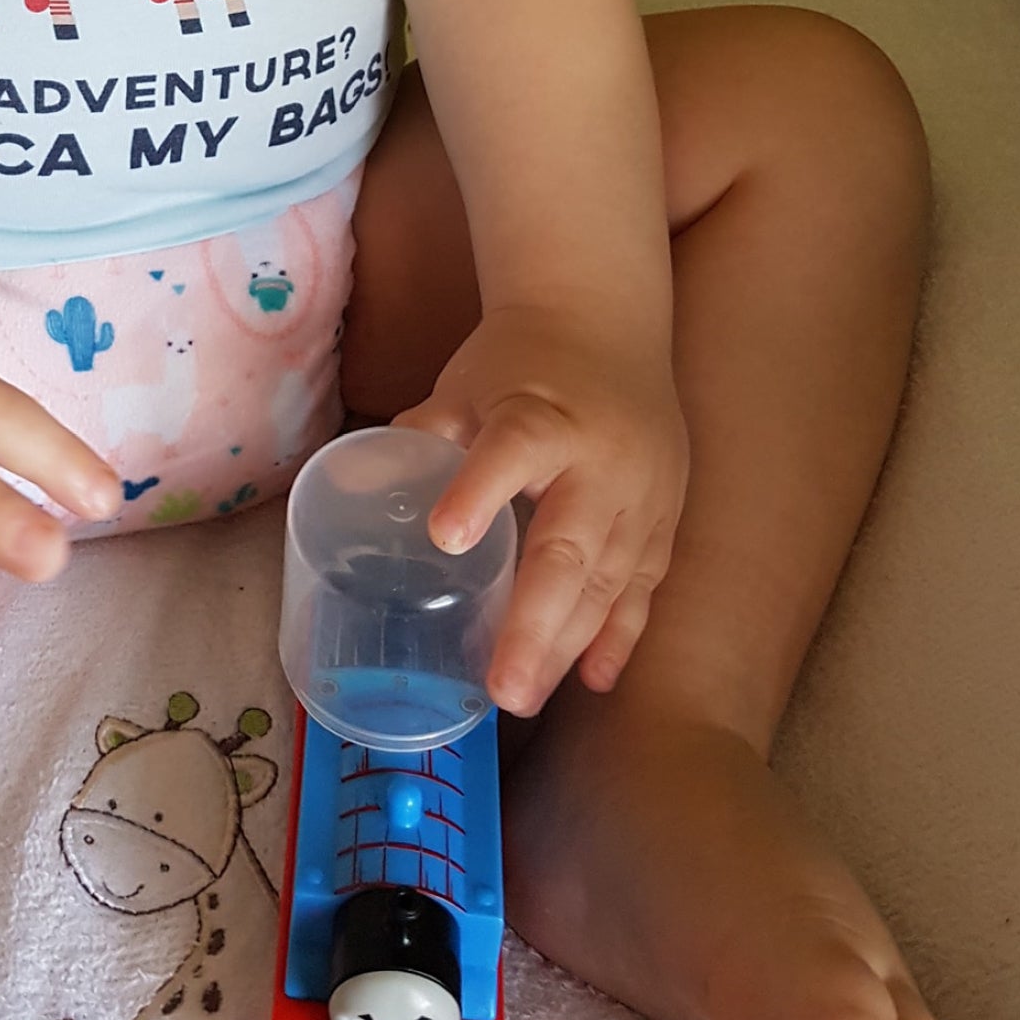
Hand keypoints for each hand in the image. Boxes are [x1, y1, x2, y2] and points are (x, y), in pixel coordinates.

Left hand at [398, 306, 685, 715]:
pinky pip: (645, 585)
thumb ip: (419, 437)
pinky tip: (593, 680)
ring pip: (611, 582)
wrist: (608, 322)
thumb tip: (354, 491)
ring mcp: (644, 495)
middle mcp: (603, 462)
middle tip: (502, 690)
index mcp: (543, 417)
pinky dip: (620, 634)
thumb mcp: (462, 384)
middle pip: (570, 549)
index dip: (478, 493)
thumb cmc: (520, 360)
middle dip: (535, 626)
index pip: (511, 453)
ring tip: (526, 697)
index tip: (445, 537)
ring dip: (570, 646)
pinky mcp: (665, 516)